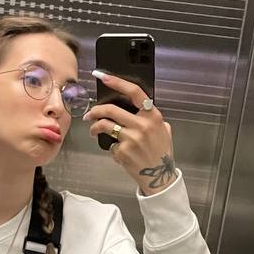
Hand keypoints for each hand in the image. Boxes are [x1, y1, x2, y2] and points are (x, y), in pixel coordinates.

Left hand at [83, 72, 176, 193]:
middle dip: (95, 110)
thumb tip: (136, 108)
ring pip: (105, 125)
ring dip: (95, 127)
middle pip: (111, 109)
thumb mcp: (164, 130)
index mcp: (153, 116)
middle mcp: (142, 125)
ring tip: (93, 130)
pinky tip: (117, 152)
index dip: (117, 82)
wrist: (159, 177)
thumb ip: (151, 118)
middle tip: (89, 114)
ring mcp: (131, 138)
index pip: (134, 92)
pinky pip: (110, 145)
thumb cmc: (161, 153)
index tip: (103, 76)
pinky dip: (111, 147)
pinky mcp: (123, 151)